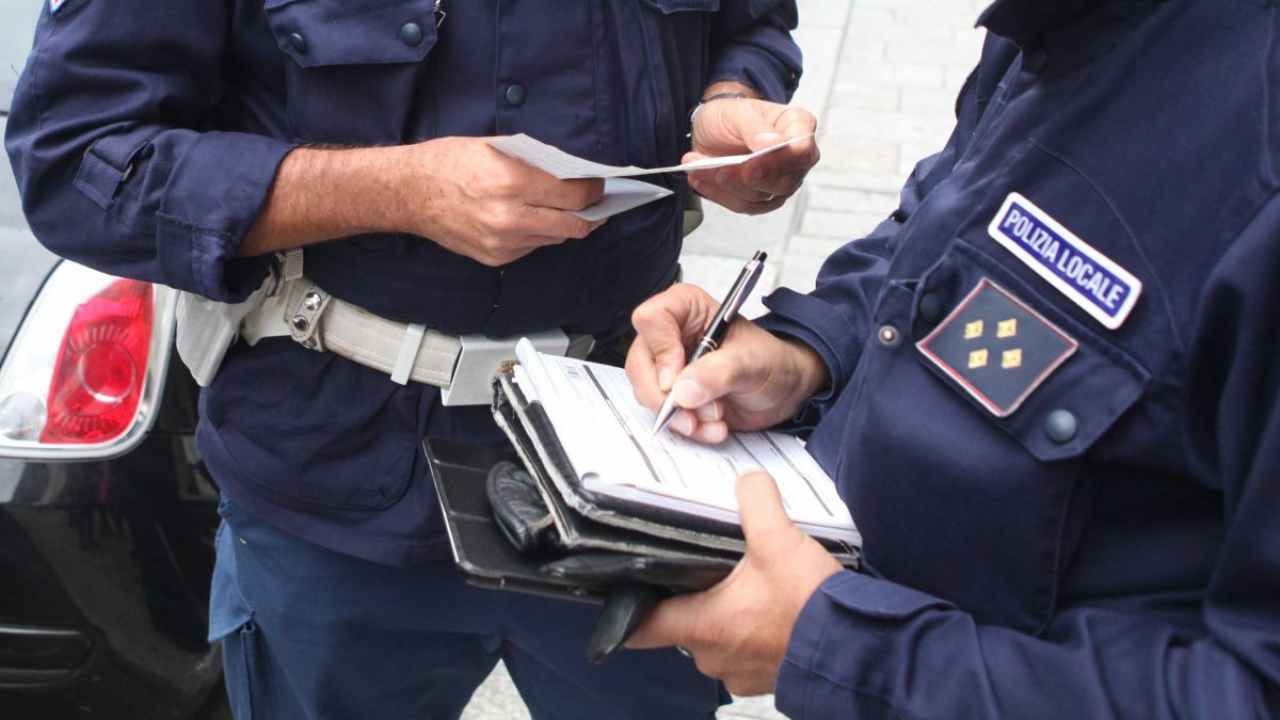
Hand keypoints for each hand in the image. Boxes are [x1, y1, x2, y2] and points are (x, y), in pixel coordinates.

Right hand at [405, 136, 604, 265]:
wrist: (410, 193)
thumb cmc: (449, 162)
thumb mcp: (496, 148)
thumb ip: (536, 163)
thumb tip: (572, 172)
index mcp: (513, 183)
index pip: (575, 196)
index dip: (594, 191)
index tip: (599, 185)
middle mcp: (511, 218)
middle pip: (574, 225)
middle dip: (590, 214)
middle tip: (595, 203)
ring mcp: (503, 242)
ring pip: (555, 239)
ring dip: (564, 224)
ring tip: (567, 210)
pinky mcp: (495, 257)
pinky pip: (532, 247)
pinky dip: (539, 233)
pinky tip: (531, 219)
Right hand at [626, 284, 827, 443]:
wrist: (784, 390)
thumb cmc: (772, 362)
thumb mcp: (751, 362)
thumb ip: (718, 373)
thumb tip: (682, 391)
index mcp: (687, 308)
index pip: (652, 319)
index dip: (661, 351)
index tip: (677, 379)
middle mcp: (672, 334)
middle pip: (640, 362)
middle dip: (665, 396)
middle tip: (693, 414)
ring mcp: (669, 366)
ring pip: (648, 392)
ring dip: (681, 416)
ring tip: (716, 419)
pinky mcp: (673, 393)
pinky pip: (663, 414)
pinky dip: (688, 427)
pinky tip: (713, 427)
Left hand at [627, 472, 843, 695]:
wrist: (859, 648)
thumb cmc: (810, 603)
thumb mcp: (779, 539)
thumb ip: (756, 501)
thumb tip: (749, 482)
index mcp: (702, 626)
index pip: (640, 627)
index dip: (629, 607)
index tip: (629, 590)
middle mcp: (712, 656)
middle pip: (682, 625)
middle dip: (695, 598)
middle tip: (711, 569)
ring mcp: (740, 673)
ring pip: (717, 639)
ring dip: (728, 617)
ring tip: (749, 588)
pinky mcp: (767, 678)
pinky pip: (747, 653)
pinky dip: (755, 633)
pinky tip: (775, 609)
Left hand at [687, 87, 819, 215]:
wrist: (710, 129)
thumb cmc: (730, 116)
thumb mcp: (737, 112)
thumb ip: (755, 128)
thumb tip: (771, 144)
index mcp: (797, 127)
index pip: (802, 151)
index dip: (779, 161)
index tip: (752, 163)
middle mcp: (794, 158)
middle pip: (783, 182)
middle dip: (747, 179)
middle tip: (721, 171)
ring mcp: (780, 181)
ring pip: (761, 197)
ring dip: (727, 186)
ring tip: (699, 168)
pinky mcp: (762, 198)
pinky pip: (744, 205)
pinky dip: (719, 195)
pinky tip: (700, 178)